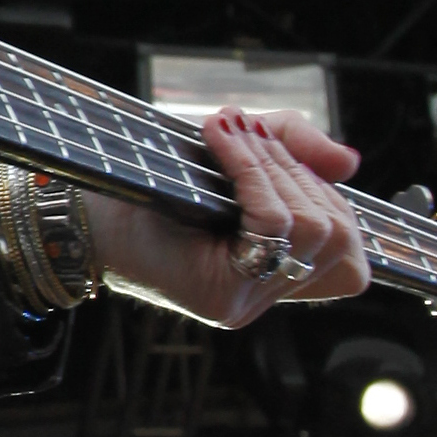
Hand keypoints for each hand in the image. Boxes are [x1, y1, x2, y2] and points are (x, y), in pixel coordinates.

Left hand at [86, 105, 370, 329]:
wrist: (84, 205)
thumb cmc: (157, 179)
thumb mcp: (240, 152)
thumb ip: (297, 151)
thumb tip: (350, 165)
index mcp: (276, 272)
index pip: (351, 265)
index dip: (341, 212)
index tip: (307, 168)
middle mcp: (264, 296)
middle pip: (336, 237)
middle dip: (299, 172)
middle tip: (250, 135)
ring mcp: (245, 303)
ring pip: (311, 230)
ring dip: (275, 167)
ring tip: (229, 133)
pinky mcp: (219, 297)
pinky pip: (270, 227)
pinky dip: (252, 173)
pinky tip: (220, 140)